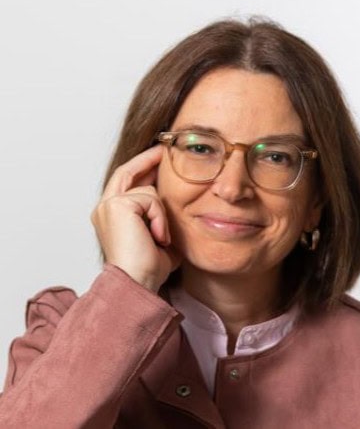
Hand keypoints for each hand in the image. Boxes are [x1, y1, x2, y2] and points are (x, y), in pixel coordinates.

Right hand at [91, 145, 180, 291]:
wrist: (138, 283)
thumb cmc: (149, 267)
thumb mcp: (159, 236)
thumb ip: (162, 218)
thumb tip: (180, 207)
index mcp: (112, 215)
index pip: (126, 181)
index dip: (142, 166)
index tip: (160, 157)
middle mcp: (104, 207)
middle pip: (128, 171)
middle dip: (149, 159)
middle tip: (166, 151)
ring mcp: (108, 205)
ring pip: (147, 189)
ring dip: (161, 213)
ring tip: (161, 237)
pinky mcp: (116, 206)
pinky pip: (150, 199)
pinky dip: (159, 218)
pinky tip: (158, 237)